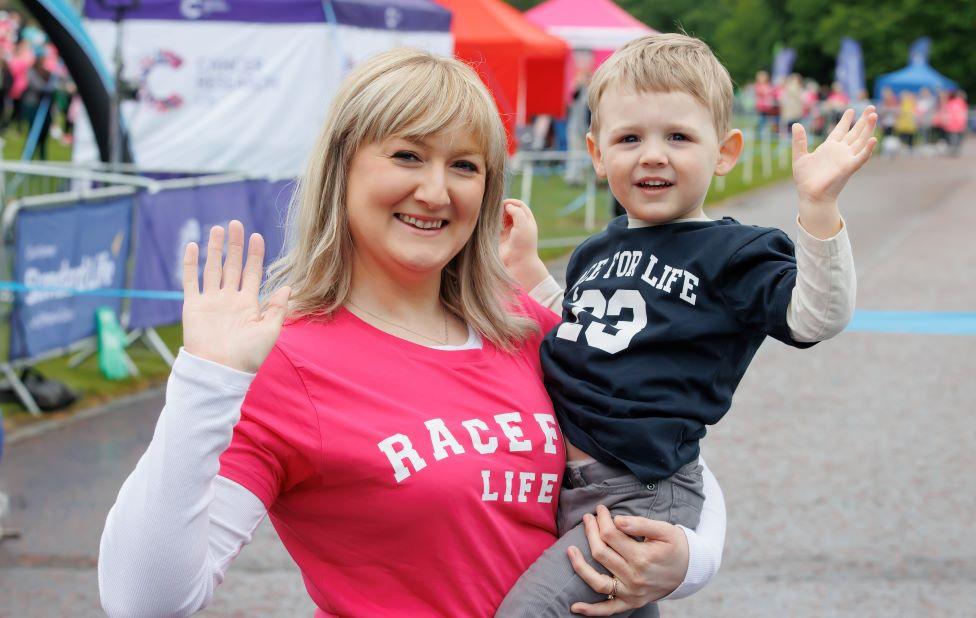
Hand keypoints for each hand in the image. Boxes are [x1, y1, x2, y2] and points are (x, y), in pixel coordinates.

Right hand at [182, 220, 290, 372]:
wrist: (220, 370)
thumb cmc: (248, 356)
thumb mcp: (270, 331)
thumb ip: (277, 308)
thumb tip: (287, 287)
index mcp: (248, 304)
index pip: (252, 273)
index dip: (254, 255)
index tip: (257, 237)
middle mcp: (230, 299)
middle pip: (232, 266)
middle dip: (235, 245)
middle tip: (236, 224)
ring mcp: (211, 301)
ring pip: (213, 268)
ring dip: (215, 249)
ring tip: (218, 229)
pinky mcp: (193, 306)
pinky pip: (190, 281)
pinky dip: (190, 264)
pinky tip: (192, 246)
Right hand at [499, 199, 548, 289]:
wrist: (518, 263)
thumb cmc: (523, 244)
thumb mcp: (523, 224)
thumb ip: (516, 212)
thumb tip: (507, 206)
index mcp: (527, 221)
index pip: (520, 205)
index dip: (512, 202)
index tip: (503, 204)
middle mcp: (519, 225)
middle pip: (511, 210)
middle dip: (504, 207)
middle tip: (498, 210)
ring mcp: (510, 231)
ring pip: (503, 217)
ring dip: (498, 214)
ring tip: (494, 217)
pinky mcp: (502, 238)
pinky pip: (496, 227)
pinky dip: (493, 223)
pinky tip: (490, 223)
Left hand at [567, 505, 688, 614]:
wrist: (689, 571)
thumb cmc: (676, 547)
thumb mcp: (665, 530)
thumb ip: (641, 524)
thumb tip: (617, 520)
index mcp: (642, 557)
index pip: (611, 535)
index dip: (602, 520)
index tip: (600, 509)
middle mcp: (634, 577)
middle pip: (601, 553)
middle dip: (591, 532)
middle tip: (588, 518)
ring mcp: (630, 593)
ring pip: (597, 582)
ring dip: (580, 566)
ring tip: (570, 550)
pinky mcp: (630, 602)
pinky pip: (607, 609)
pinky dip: (591, 610)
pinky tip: (574, 607)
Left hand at [792, 107, 876, 237]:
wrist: (810, 196)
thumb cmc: (805, 179)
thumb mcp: (800, 157)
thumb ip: (799, 141)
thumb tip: (796, 124)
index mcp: (829, 148)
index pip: (840, 131)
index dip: (845, 120)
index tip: (850, 110)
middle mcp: (840, 152)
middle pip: (854, 132)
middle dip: (862, 120)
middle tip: (870, 107)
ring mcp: (846, 159)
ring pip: (861, 141)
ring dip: (868, 129)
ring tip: (873, 115)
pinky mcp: (849, 168)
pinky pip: (861, 157)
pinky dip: (868, 149)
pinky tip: (873, 139)